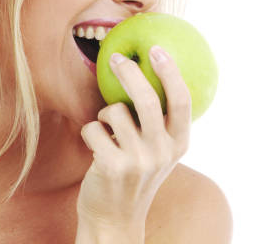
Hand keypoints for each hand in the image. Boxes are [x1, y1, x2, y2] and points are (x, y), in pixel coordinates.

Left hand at [76, 45, 191, 239]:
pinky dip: (90, 132)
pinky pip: (93, 127)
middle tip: (116, 59)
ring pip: (114, 111)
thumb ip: (161, 124)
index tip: (157, 50)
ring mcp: (138, 160)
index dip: (170, 72)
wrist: (115, 219)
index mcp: (179, 144)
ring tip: (108, 132)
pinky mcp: (112, 166)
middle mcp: (162, 151)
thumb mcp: (160, 153)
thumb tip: (152, 76)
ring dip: (104, 115)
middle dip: (129, 72)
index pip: (181, 101)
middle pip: (146, 99)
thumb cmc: (136, 176)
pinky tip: (96, 149)